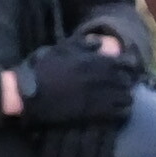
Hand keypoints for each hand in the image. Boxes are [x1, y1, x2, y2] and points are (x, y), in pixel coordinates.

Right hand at [19, 47, 137, 128]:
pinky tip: (118, 111)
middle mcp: (98, 78)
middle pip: (126, 80)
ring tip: (122, 98)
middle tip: (125, 85)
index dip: (129, 65)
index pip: (124, 62)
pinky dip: (122, 111)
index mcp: (91, 60)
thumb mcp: (58, 49)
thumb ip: (80, 44)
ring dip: (126, 97)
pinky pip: (118, 113)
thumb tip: (99, 43)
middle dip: (127, 82)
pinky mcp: (92, 113)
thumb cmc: (40, 69)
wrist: (27, 94)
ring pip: (126, 97)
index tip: (127, 68)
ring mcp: (97, 96)